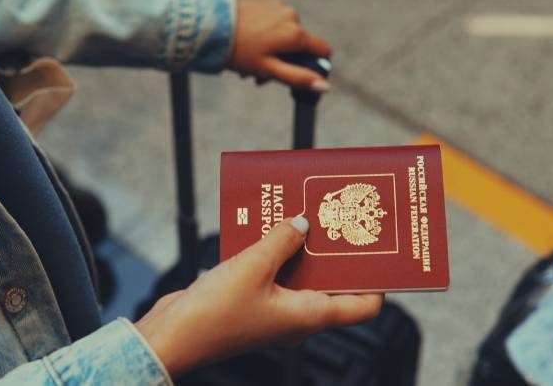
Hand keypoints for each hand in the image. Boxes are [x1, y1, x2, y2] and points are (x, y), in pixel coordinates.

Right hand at [135, 216, 382, 377]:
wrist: (172, 337)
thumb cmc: (214, 315)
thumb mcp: (253, 266)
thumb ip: (282, 240)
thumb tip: (303, 224)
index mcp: (309, 315)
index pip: (363, 305)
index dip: (377, 280)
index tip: (380, 252)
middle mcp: (297, 316)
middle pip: (332, 283)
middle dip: (335, 251)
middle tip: (339, 219)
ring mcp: (274, 310)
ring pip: (300, 275)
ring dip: (301, 247)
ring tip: (302, 214)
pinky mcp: (252, 302)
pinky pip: (273, 274)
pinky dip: (275, 252)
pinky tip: (267, 228)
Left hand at [228, 0, 331, 92]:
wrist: (211, 27)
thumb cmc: (239, 51)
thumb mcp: (269, 69)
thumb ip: (298, 78)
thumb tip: (325, 86)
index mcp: (296, 34)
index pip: (322, 50)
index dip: (313, 65)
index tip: (297, 73)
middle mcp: (292, 16)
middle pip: (298, 45)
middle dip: (282, 62)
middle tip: (259, 76)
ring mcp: (278, 7)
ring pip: (283, 34)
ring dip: (271, 51)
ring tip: (248, 63)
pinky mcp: (264, 2)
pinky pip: (272, 22)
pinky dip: (264, 35)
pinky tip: (247, 44)